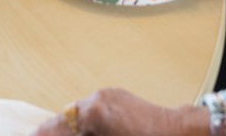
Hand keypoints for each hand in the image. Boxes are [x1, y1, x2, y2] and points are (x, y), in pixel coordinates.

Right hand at [30, 88, 208, 135]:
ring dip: (73, 128)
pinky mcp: (118, 96)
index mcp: (94, 112)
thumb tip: (64, 133)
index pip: (57, 127)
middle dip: (56, 132)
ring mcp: (109, 95)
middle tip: (43, 135)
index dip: (43, 134)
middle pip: (65, 118)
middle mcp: (98, 98)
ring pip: (78, 112)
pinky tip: (89, 132)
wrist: (183, 133)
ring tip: (67, 134)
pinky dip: (87, 122)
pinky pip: (94, 109)